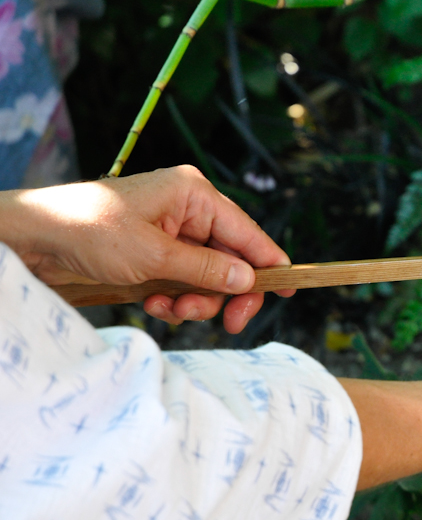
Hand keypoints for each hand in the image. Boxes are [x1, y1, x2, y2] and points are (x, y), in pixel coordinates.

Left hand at [2, 165, 292, 332]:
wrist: (31, 240)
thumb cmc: (86, 231)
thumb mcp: (152, 256)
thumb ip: (206, 269)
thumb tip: (249, 279)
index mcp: (194, 195)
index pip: (248, 233)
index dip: (271, 263)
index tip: (290, 289)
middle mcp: (188, 212)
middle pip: (232, 260)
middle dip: (224, 293)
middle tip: (228, 324)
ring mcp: (172, 234)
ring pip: (208, 277)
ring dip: (195, 301)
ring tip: (168, 311)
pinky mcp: (156, 255)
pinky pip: (184, 283)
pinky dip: (174, 300)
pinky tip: (151, 305)